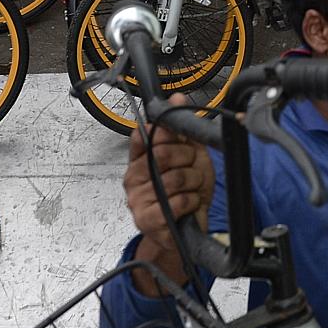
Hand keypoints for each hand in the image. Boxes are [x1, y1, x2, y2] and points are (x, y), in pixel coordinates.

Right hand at [124, 96, 213, 295]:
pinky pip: (177, 200)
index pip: (144, 135)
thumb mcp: (189, 156)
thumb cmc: (186, 191)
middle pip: (162, 154)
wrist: (188, 229)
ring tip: (192, 188)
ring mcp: (136, 200)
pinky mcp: (146, 220)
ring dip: (194, 182)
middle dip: (187, 159)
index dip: (165, 132)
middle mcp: (133, 178)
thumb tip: (177, 97)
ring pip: (174, 178)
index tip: (178, 136)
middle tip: (192, 166)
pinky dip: (191, 200)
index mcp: (139, 159)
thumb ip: (181, 130)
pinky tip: (189, 203)